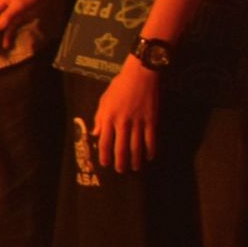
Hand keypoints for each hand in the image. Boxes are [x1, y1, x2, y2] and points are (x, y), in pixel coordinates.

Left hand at [93, 58, 158, 173]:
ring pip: (136, 146)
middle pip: (120, 147)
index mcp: (109, 117)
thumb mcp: (104, 101)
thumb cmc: (119, 87)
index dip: (104, 155)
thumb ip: (99, 118)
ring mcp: (138, 122)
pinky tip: (149, 157)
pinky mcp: (151, 120)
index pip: (105, 141)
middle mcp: (123, 122)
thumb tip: (96, 134)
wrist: (139, 76)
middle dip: (120, 161)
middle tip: (120, 171)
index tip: (105, 164)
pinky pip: (151, 139)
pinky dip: (150, 150)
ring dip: (135, 159)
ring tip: (135, 168)